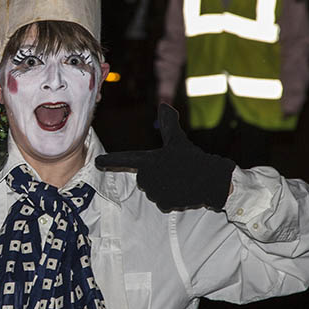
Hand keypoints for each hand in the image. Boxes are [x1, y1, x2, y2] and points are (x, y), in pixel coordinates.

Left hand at [95, 104, 235, 210]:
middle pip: (143, 178)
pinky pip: (162, 202)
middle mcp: (148, 177)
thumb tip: (164, 105)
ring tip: (178, 180)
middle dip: (155, 176)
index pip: (125, 159)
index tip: (97, 162)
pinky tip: (182, 191)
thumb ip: (169, 124)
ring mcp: (156, 191)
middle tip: (173, 171)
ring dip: (164, 187)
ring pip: (153, 191)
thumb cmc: (193, 159)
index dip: (110, 160)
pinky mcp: (165, 203)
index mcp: (148, 160)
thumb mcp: (179, 141)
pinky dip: (171, 198)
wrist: (212, 180)